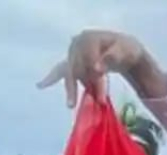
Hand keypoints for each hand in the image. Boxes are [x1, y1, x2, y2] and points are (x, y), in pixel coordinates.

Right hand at [38, 30, 166, 106]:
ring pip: (70, 73)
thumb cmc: (126, 50)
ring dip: (73, 89)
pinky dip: (51, 78)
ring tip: (71, 104)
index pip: (89, 59)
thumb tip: (96, 68)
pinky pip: (60, 71)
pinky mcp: (73, 63)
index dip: (95, 74)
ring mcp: (73, 54)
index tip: (102, 89)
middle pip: (78, 67)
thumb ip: (112, 58)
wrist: (124, 50)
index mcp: (90, 38)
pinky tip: (41, 85)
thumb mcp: (125, 51)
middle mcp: (77, 44)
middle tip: (100, 100)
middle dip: (89, 85)